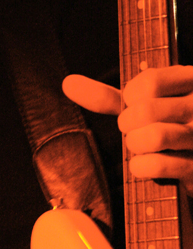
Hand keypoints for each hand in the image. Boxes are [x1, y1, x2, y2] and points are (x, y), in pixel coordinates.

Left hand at [63, 66, 192, 195]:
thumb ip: (107, 97)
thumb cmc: (162, 127)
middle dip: (127, 126)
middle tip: (133, 131)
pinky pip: (159, 165)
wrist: (192, 160)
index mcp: (190, 80)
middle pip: (146, 111)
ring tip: (140, 147)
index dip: (130, 98)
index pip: (149, 81)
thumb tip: (67, 83)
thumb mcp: (140, 106)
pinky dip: (141, 168)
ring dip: (135, 146)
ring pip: (154, 137)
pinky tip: (143, 165)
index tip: (134, 106)